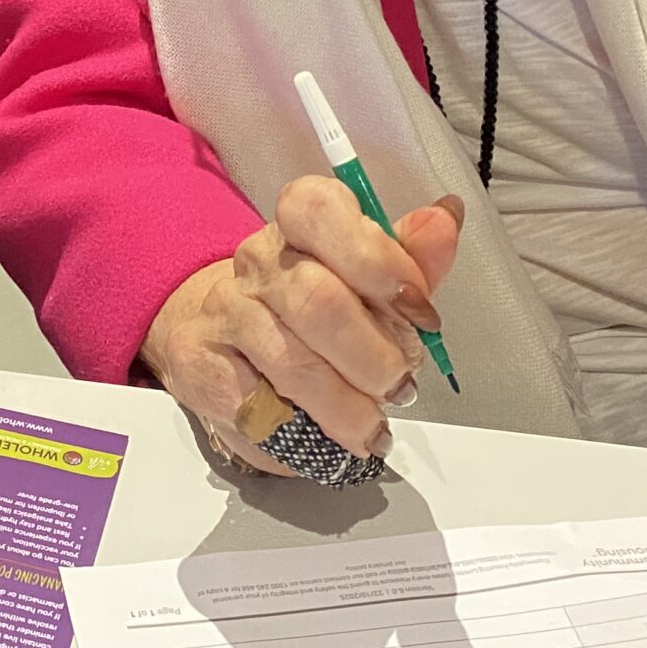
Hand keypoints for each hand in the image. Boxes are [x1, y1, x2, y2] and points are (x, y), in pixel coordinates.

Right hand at [141, 177, 462, 475]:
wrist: (223, 341)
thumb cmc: (309, 313)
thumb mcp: (366, 281)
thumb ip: (410, 258)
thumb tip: (444, 219)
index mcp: (297, 226)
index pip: (321, 211)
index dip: (379, 261)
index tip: (420, 311)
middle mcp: (256, 262)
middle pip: (316, 298)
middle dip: (374, 355)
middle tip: (399, 384)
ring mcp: (225, 313)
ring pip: (292, 362)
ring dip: (347, 406)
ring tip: (371, 425)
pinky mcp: (201, 367)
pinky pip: (260, 407)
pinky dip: (305, 431)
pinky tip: (326, 436)